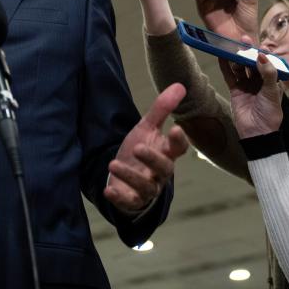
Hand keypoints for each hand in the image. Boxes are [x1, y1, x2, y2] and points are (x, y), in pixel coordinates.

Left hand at [106, 83, 188, 211]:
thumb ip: (161, 109)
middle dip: (152, 158)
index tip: (174, 127)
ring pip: (146, 187)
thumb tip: (180, 85)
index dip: (178, 140)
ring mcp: (147, 188)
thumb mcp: (146, 128)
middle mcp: (160, 173)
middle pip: (164, 168)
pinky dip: (119, 198)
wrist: (124, 176)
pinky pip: (129, 202)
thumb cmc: (140, 150)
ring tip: (113, 163)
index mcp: (166, 153)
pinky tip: (108, 190)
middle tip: (138, 147)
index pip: (179, 148)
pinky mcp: (133, 200)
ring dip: (130, 175)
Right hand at [222, 52, 283, 138]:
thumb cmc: (270, 113)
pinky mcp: (235, 90)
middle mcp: (259, 81)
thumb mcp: (272, 92)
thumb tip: (261, 55)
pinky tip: (221, 56)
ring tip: (232, 48)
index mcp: (273, 80)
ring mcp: (246, 85)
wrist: (257, 132)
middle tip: (243, 40)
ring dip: (237, 58)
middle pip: (252, 63)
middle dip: (248, 52)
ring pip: (240, 67)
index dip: (263, 53)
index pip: (268, 62)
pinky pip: (230, 76)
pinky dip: (225, 66)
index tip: (258, 44)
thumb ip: (268, 73)